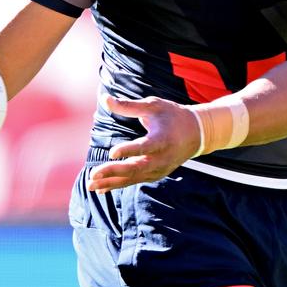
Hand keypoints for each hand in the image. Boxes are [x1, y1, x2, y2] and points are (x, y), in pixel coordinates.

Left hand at [86, 94, 201, 193]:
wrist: (196, 134)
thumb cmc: (171, 115)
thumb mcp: (153, 106)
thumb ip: (128, 106)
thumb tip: (104, 99)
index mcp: (163, 138)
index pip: (145, 147)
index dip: (130, 150)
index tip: (112, 152)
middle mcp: (162, 158)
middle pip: (136, 168)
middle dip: (114, 172)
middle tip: (93, 174)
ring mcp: (159, 169)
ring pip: (133, 178)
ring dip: (111, 182)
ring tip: (90, 185)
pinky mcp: (156, 175)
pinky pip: (135, 181)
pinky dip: (118, 184)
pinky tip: (100, 188)